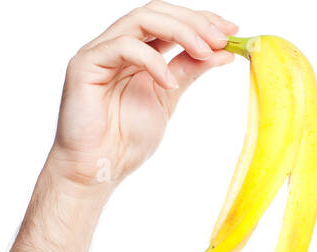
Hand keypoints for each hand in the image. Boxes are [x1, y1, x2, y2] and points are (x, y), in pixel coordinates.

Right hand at [47, 2, 238, 189]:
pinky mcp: (85, 64)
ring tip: (205, 51)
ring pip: (141, 20)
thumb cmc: (125, 139)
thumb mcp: (169, 98)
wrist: (97, 170)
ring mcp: (100, 51)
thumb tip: (223, 51)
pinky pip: (122, 47)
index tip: (232, 31)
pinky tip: (169, 82)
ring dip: (179, 31)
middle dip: (193, 22)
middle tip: (222, 37)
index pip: (169, 20)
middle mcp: (117, 44)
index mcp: (137, 50)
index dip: (200, 20)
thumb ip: (189, 70)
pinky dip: (152, 60)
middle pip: (156, 12)